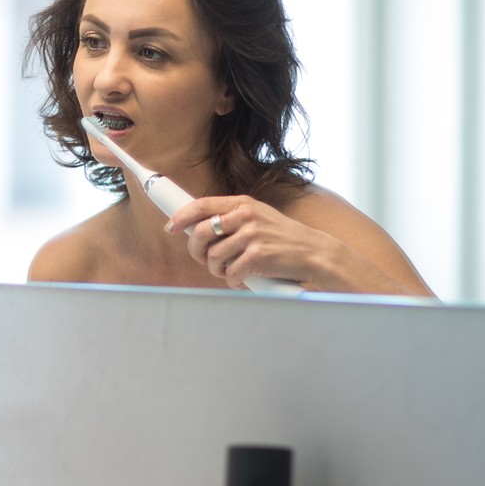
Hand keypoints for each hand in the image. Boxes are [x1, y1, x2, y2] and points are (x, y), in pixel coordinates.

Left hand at [166, 196, 331, 289]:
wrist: (314, 252)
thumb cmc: (283, 238)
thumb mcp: (259, 217)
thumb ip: (232, 219)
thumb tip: (197, 228)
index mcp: (243, 204)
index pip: (202, 205)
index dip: (182, 216)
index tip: (171, 226)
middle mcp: (246, 216)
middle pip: (201, 233)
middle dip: (196, 251)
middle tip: (203, 259)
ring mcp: (252, 235)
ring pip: (213, 257)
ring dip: (217, 270)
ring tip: (230, 270)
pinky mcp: (257, 256)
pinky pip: (230, 273)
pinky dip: (233, 281)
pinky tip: (243, 279)